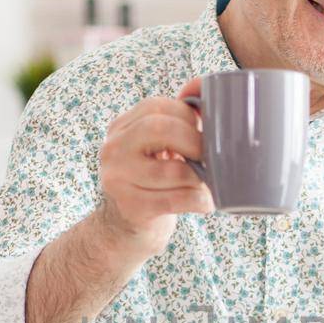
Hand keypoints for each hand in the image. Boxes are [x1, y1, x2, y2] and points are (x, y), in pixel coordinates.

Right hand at [96, 76, 213, 255]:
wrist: (124, 227)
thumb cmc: (151, 182)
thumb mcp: (156, 149)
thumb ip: (175, 124)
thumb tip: (204, 94)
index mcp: (120, 129)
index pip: (155, 107)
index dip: (187, 115)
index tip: (202, 131)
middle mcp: (113, 150)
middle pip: (159, 130)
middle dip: (194, 142)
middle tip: (210, 157)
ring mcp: (117, 179)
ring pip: (170, 171)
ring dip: (199, 177)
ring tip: (208, 183)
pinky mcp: (131, 208)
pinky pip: (173, 200)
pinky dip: (197, 201)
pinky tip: (205, 203)